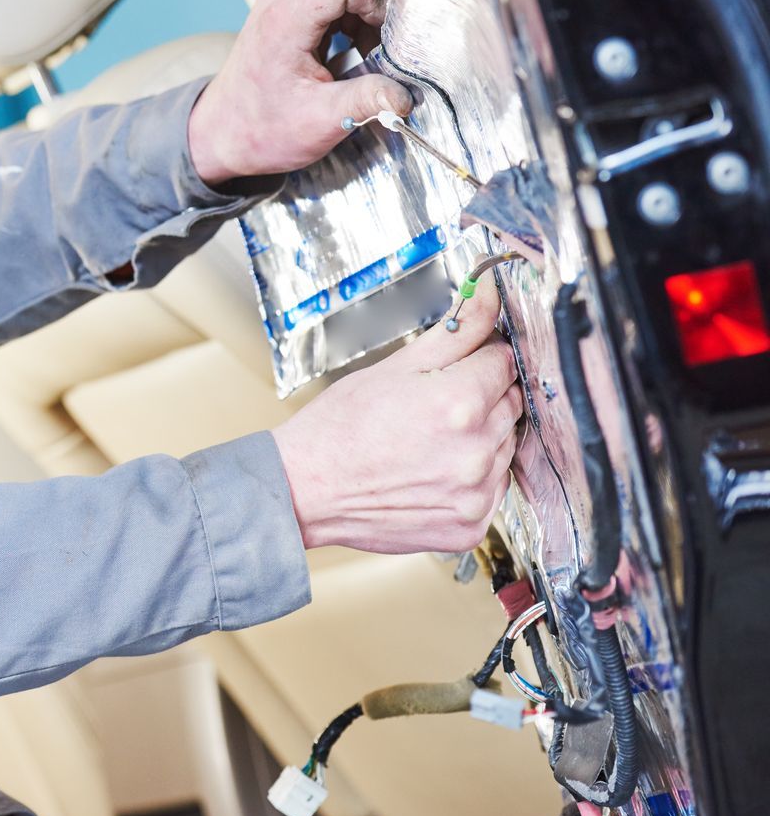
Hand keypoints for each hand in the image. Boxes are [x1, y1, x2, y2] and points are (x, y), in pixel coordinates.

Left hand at [188, 0, 415, 185]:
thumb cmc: (264, 127)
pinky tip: (353, 42)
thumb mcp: (320, 122)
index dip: (379, 0)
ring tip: (365, 46)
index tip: (379, 40)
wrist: (226, 129)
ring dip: (374, 1)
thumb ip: (365, 101)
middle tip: (383, 39)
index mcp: (287, 14)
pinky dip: (360, 5)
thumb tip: (407, 95)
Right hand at [270, 279, 522, 553]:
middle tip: (433, 408)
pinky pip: (492, 489)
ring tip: (428, 442)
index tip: (454, 369)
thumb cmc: (340, 427)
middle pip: (510, 404)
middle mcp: (476, 449)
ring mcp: (477, 492)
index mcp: (460, 401)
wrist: (306, 488)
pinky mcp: (472, 525)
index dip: (478, 359)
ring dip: (479, 439)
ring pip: (504, 447)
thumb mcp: (394, 367)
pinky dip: (470, 479)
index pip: (504, 361)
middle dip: (480, 398)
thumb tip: (487, 290)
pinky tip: (432, 471)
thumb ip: (456, 330)